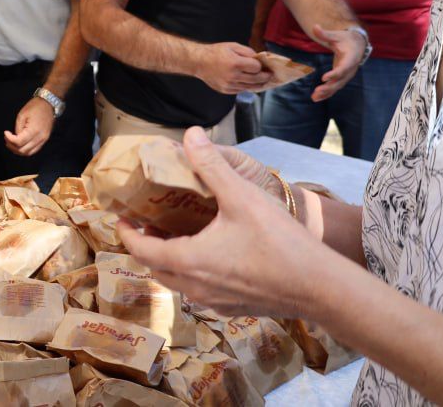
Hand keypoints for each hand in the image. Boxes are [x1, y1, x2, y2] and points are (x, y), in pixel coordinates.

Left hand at [5, 98, 53, 155]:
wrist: (48, 104)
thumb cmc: (35, 107)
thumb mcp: (22, 115)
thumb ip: (18, 128)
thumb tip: (16, 138)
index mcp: (34, 131)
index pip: (19, 142)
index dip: (9, 139)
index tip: (5, 133)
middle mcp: (40, 138)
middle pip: (23, 150)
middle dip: (12, 147)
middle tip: (6, 139)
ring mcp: (43, 140)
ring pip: (29, 153)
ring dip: (18, 150)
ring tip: (11, 143)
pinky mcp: (44, 140)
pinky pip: (34, 150)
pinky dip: (25, 150)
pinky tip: (20, 145)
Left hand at [116, 127, 328, 319]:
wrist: (320, 287)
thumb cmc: (279, 242)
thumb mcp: (241, 196)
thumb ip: (211, 164)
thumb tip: (190, 134)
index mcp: (188, 261)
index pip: (141, 249)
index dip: (127, 232)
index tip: (122, 217)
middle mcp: (195, 287)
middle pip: (156, 268)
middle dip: (146, 244)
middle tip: (147, 221)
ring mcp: (215, 302)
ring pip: (178, 282)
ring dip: (170, 259)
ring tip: (176, 234)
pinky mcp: (234, 309)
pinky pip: (201, 291)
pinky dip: (193, 273)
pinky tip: (211, 255)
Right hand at [192, 42, 272, 93]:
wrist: (199, 62)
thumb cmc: (216, 52)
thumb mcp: (232, 46)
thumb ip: (248, 52)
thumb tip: (259, 59)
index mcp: (235, 63)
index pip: (257, 68)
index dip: (261, 66)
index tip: (263, 65)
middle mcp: (233, 76)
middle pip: (256, 79)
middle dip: (265, 77)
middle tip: (270, 75)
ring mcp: (229, 85)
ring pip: (250, 87)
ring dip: (258, 84)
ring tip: (263, 80)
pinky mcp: (226, 90)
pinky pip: (241, 90)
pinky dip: (247, 87)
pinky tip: (250, 83)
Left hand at [309, 24, 366, 100]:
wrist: (357, 45)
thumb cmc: (345, 39)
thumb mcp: (336, 35)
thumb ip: (325, 34)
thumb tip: (315, 26)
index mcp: (351, 58)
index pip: (343, 68)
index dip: (334, 74)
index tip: (324, 78)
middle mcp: (350, 69)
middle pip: (340, 80)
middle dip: (329, 87)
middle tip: (317, 91)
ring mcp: (347, 75)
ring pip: (337, 86)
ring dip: (326, 93)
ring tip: (314, 97)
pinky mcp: (342, 78)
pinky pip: (335, 88)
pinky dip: (326, 94)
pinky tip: (316, 98)